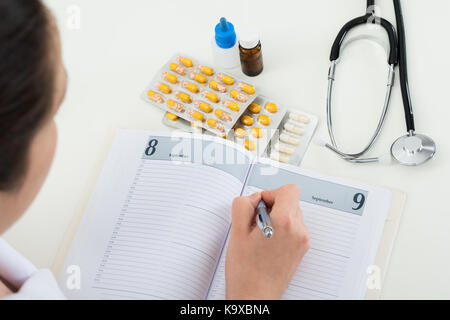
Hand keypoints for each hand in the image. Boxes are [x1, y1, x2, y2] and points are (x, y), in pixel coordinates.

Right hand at [225, 185, 309, 299]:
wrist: (255, 297)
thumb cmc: (246, 271)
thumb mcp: (236, 232)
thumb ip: (243, 205)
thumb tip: (254, 198)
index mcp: (285, 222)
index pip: (289, 190)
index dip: (271, 193)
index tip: (260, 206)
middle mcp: (299, 231)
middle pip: (289, 202)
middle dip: (271, 207)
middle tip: (255, 224)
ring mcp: (302, 241)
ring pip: (291, 215)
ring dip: (276, 219)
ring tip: (260, 237)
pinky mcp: (301, 250)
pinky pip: (293, 228)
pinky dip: (281, 230)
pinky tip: (266, 244)